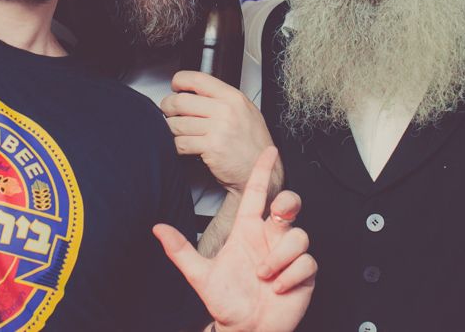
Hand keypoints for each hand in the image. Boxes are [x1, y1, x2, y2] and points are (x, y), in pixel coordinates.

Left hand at [154, 147, 315, 331]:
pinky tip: (278, 287)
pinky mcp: (303, 272)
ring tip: (264, 276)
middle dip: (289, 203)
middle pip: (289, 204)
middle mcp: (269, 238)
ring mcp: (288, 254)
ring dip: (280, 257)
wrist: (246, 330)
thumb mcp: (200, 275)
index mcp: (247, 231)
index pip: (257, 193)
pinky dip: (292, 276)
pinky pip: (307, 262)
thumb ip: (180, 250)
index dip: (263, 170)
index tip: (269, 151)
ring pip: (299, 235)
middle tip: (278, 214)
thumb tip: (157, 228)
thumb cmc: (227, 301)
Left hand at [162, 71, 281, 198]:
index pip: (198, 79)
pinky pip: (181, 143)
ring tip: (177, 130)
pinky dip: (176, 145)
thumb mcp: (245, 111)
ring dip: (171, 128)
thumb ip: (222, 99)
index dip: (180, 81)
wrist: (260, 170)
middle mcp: (225, 111)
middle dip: (167, 106)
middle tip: (168, 111)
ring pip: (177, 123)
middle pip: (181, 101)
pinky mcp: (210, 148)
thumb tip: (195, 91)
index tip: (175, 86)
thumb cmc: (253, 143)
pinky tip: (182, 145)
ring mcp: (218, 129)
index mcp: (233, 98)